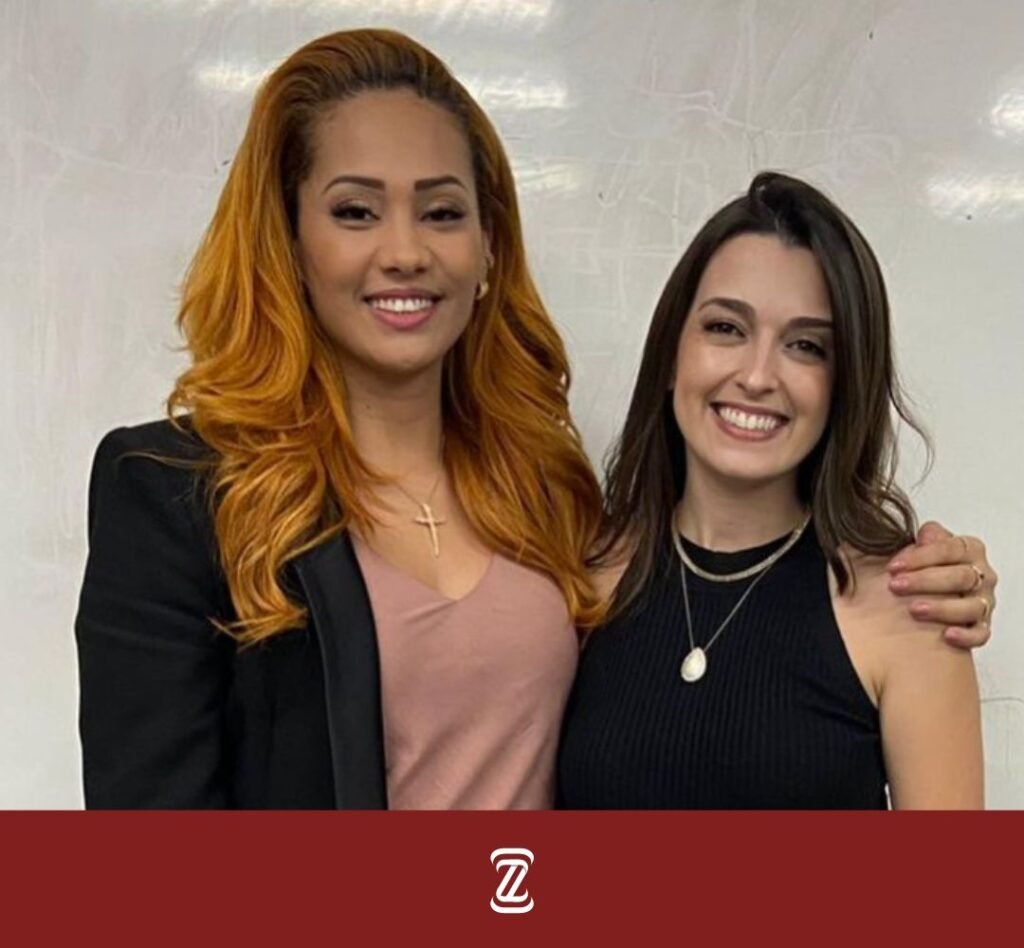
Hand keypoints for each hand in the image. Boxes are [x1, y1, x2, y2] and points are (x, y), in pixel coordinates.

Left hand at [887, 521, 996, 648]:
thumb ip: (925, 539)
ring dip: (942, 608)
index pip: (951, 549)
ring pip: (971, 606)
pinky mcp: (981, 626)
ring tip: (914, 609)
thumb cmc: (922, 567)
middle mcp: (981, 575)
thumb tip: (925, 535)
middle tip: (896, 586)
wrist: (924, 594)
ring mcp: (983, 602)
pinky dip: (966, 635)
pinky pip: (980, 634)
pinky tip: (947, 635)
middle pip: (961, 576)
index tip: (893, 566)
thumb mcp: (920, 548)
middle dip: (925, 581)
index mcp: (969, 550)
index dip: (921, 556)